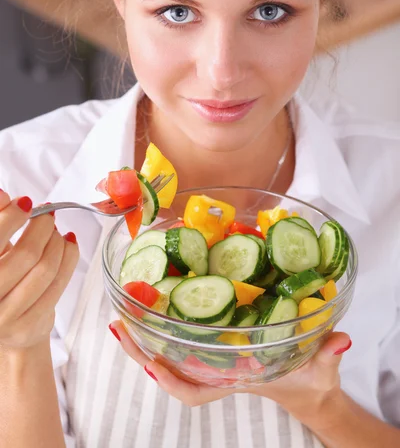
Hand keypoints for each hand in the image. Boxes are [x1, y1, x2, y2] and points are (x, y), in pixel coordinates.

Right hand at [0, 190, 78, 350]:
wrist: (3, 325)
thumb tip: (2, 195)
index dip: (12, 217)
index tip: (26, 203)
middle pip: (26, 254)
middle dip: (43, 228)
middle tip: (47, 216)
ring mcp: (4, 317)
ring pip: (46, 269)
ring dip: (57, 243)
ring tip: (56, 233)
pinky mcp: (27, 326)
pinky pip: (58, 285)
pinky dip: (69, 259)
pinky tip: (68, 245)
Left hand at [110, 319, 350, 416]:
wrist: (307, 384)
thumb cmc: (310, 378)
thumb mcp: (321, 367)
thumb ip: (328, 354)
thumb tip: (339, 340)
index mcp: (237, 376)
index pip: (200, 391)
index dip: (174, 381)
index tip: (153, 367)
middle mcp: (220, 367)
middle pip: (173, 369)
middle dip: (144, 352)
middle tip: (120, 327)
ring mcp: (217, 355)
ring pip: (174, 352)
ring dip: (147, 337)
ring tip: (123, 314)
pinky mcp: (221, 340)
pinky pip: (187, 336)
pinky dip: (167, 323)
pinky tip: (155, 301)